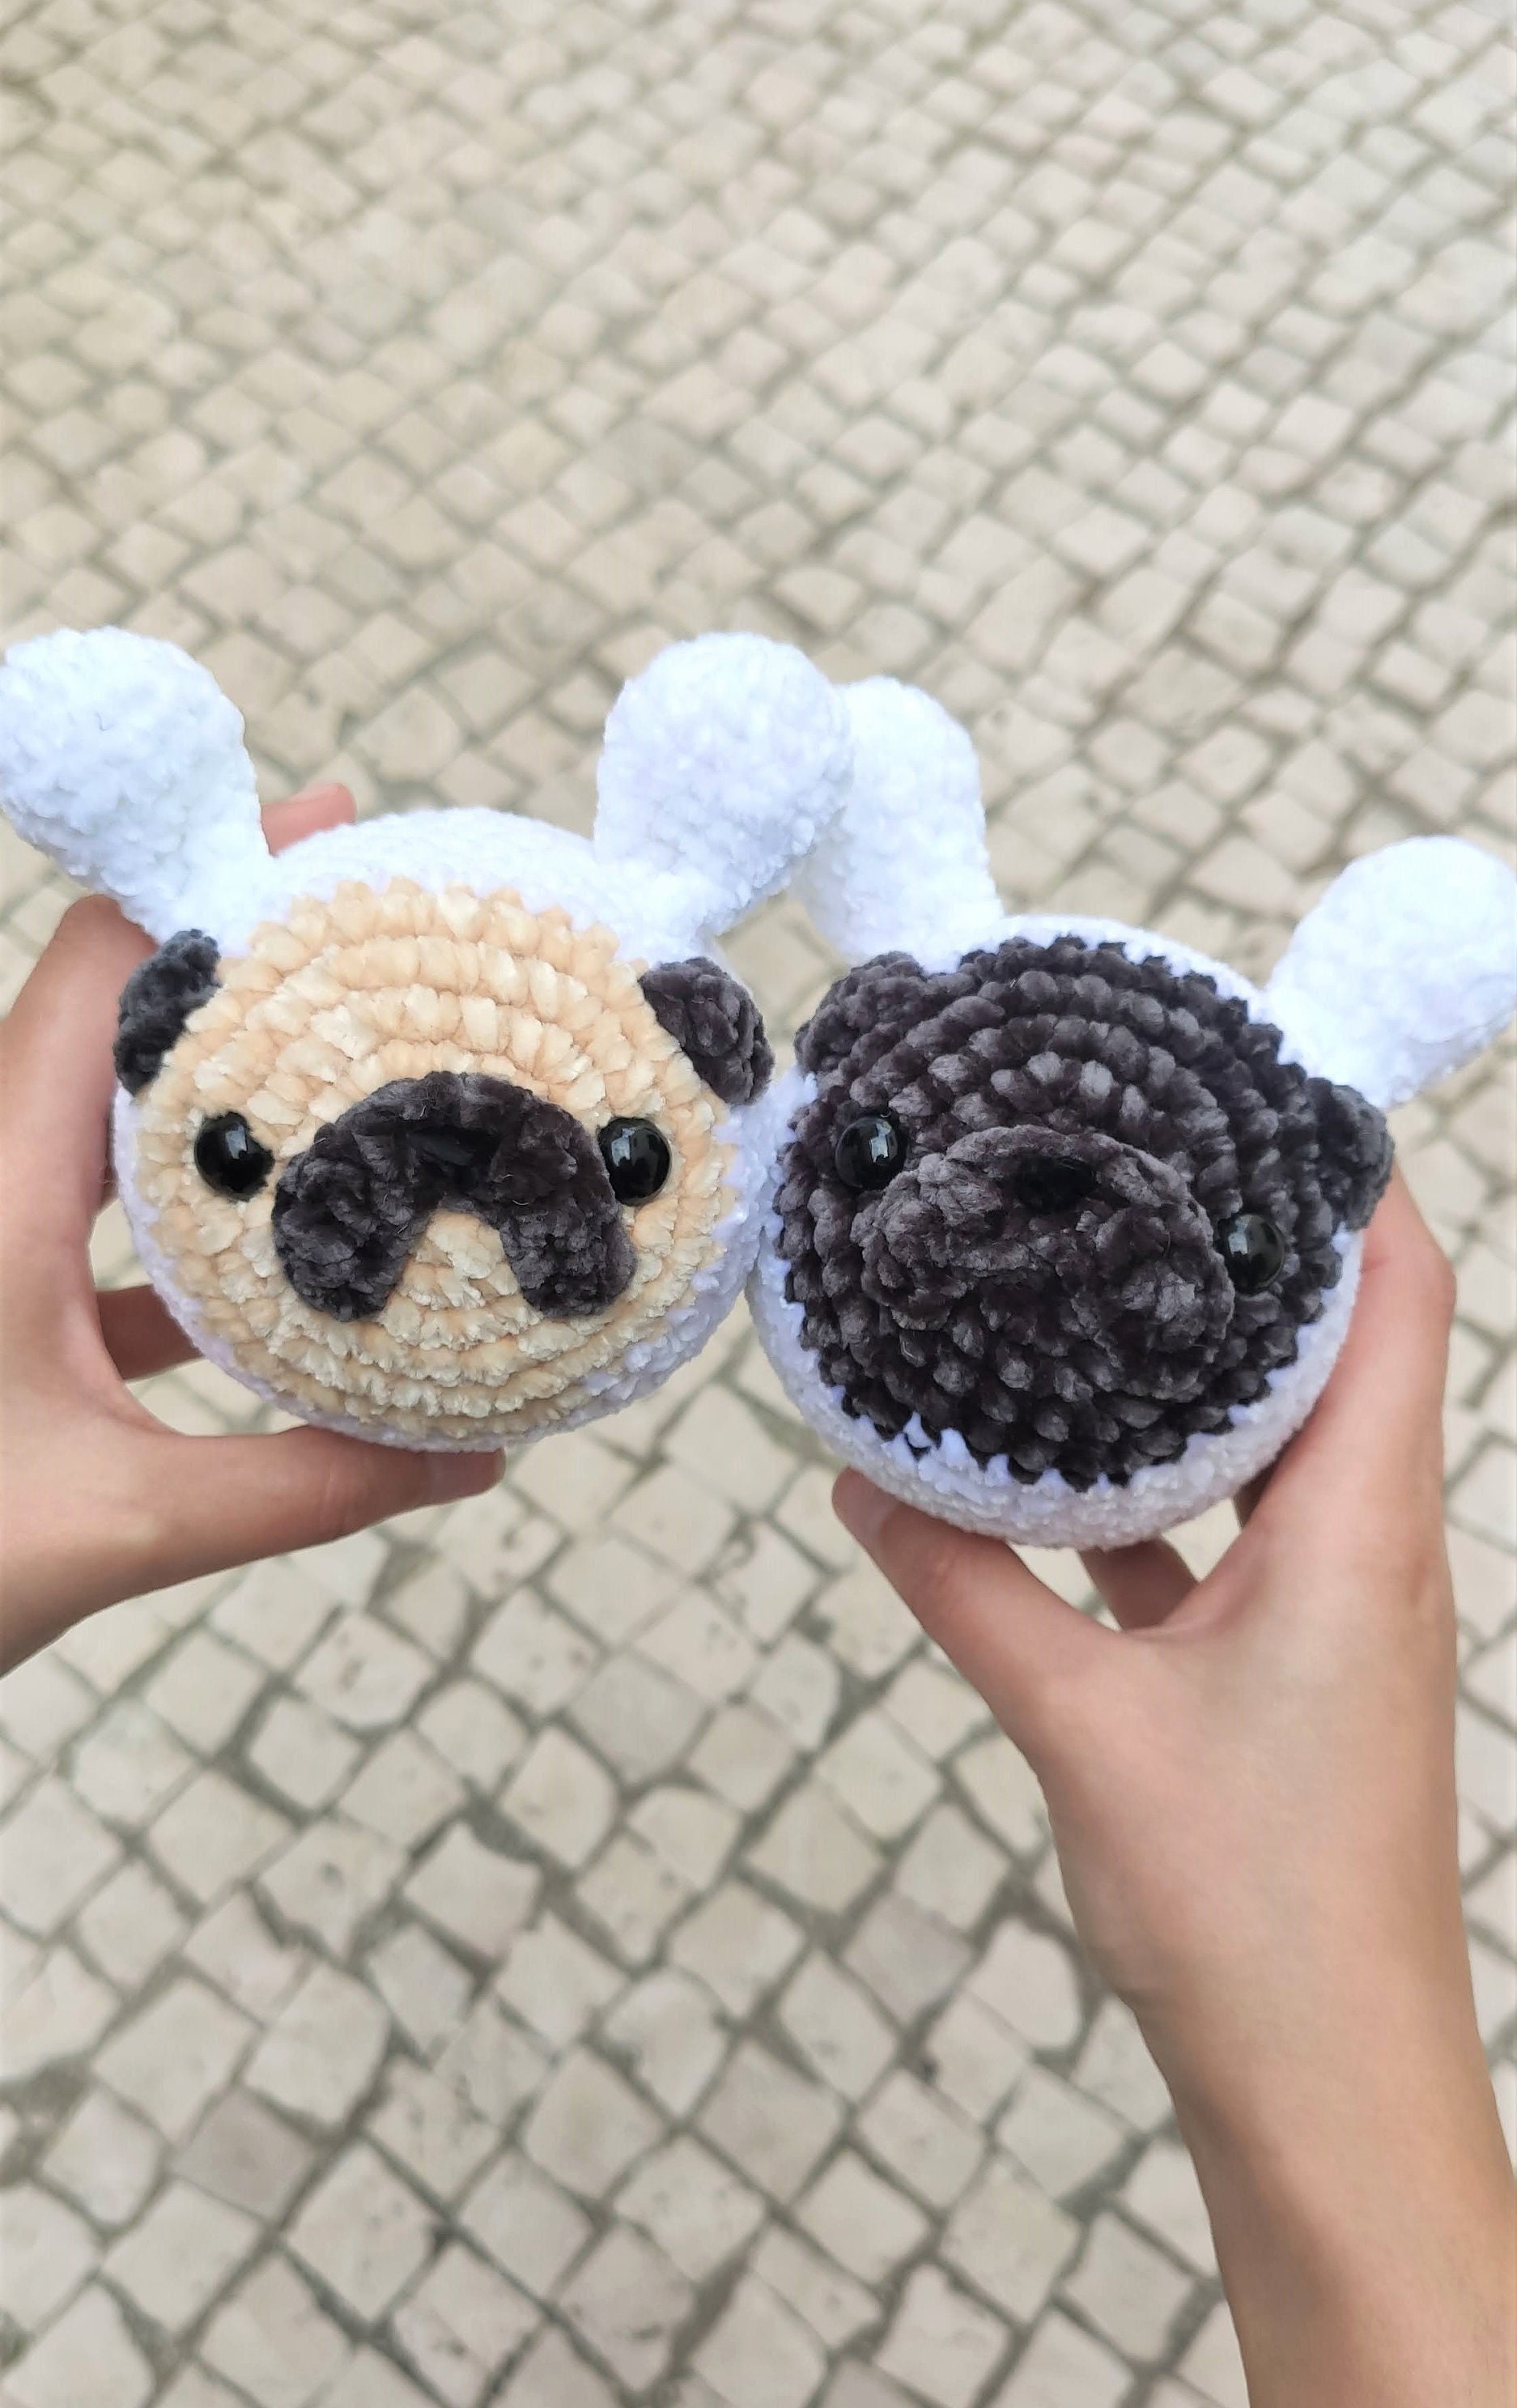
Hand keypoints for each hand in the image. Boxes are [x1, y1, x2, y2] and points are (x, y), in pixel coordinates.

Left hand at [0, 783, 499, 1674]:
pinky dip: (189, 1200)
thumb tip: (476, 1462)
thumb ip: (303, 1487)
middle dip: (238, 957)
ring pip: (103, 1111)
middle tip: (382, 925)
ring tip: (355, 1051)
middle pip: (111, 1013)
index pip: (99, 973)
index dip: (208, 878)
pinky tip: (288, 1244)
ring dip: (217, 1076)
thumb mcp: (119, 1528)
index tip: (331, 824)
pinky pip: (98, 1209)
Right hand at [835, 1174, 1514, 2407]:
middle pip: (1338, 1351)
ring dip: (1199, 1374)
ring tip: (1086, 1287)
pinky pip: (1225, 1544)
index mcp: (1362, 1531)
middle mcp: (1367, 1551)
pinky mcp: (1288, 1676)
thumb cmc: (1250, 1915)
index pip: (1398, 1299)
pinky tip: (1052, 1479)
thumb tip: (862, 1485)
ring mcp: (1333, 1616)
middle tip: (1133, 1163)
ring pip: (1277, 1449)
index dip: (1349, 1183)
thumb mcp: (1085, 1729)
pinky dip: (1156, 1498)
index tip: (1258, 1093)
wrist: (1328, 2094)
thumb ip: (970, 1592)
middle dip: (1248, 1254)